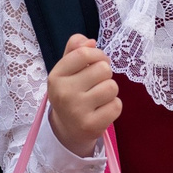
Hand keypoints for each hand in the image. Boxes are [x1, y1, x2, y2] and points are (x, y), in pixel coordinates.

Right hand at [46, 34, 119, 156]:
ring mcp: (77, 111)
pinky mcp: (91, 126)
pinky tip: (102, 110)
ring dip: (110, 90)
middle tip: (97, 83)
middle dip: (105, 74)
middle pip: (103, 69)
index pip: (84, 53)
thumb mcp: (66, 70)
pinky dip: (113, 106)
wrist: (67, 130)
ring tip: (99, 97)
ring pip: (112, 87)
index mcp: (56, 76)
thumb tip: (89, 41)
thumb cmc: (70, 93)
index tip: (98, 61)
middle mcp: (64, 93)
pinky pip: (116, 105)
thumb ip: (75, 50)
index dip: (98, 54)